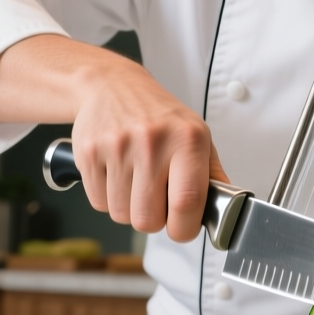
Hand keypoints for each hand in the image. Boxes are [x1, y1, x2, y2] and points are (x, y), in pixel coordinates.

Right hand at [0, 34, 227, 242]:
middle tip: (156, 199)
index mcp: (187, 139)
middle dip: (154, 219)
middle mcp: (153, 141)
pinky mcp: (89, 154)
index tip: (183, 227)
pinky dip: (108, 198)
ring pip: (122, 215)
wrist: (112, 85)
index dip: (184, 228)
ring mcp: (118, 147)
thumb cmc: (159, 115)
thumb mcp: (197, 135)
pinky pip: (99, 203)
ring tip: (136, 181)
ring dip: (130, 208)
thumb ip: (211, 175)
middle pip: (149, 219)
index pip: (187, 203)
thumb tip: (224, 210)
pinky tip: (117, 174)